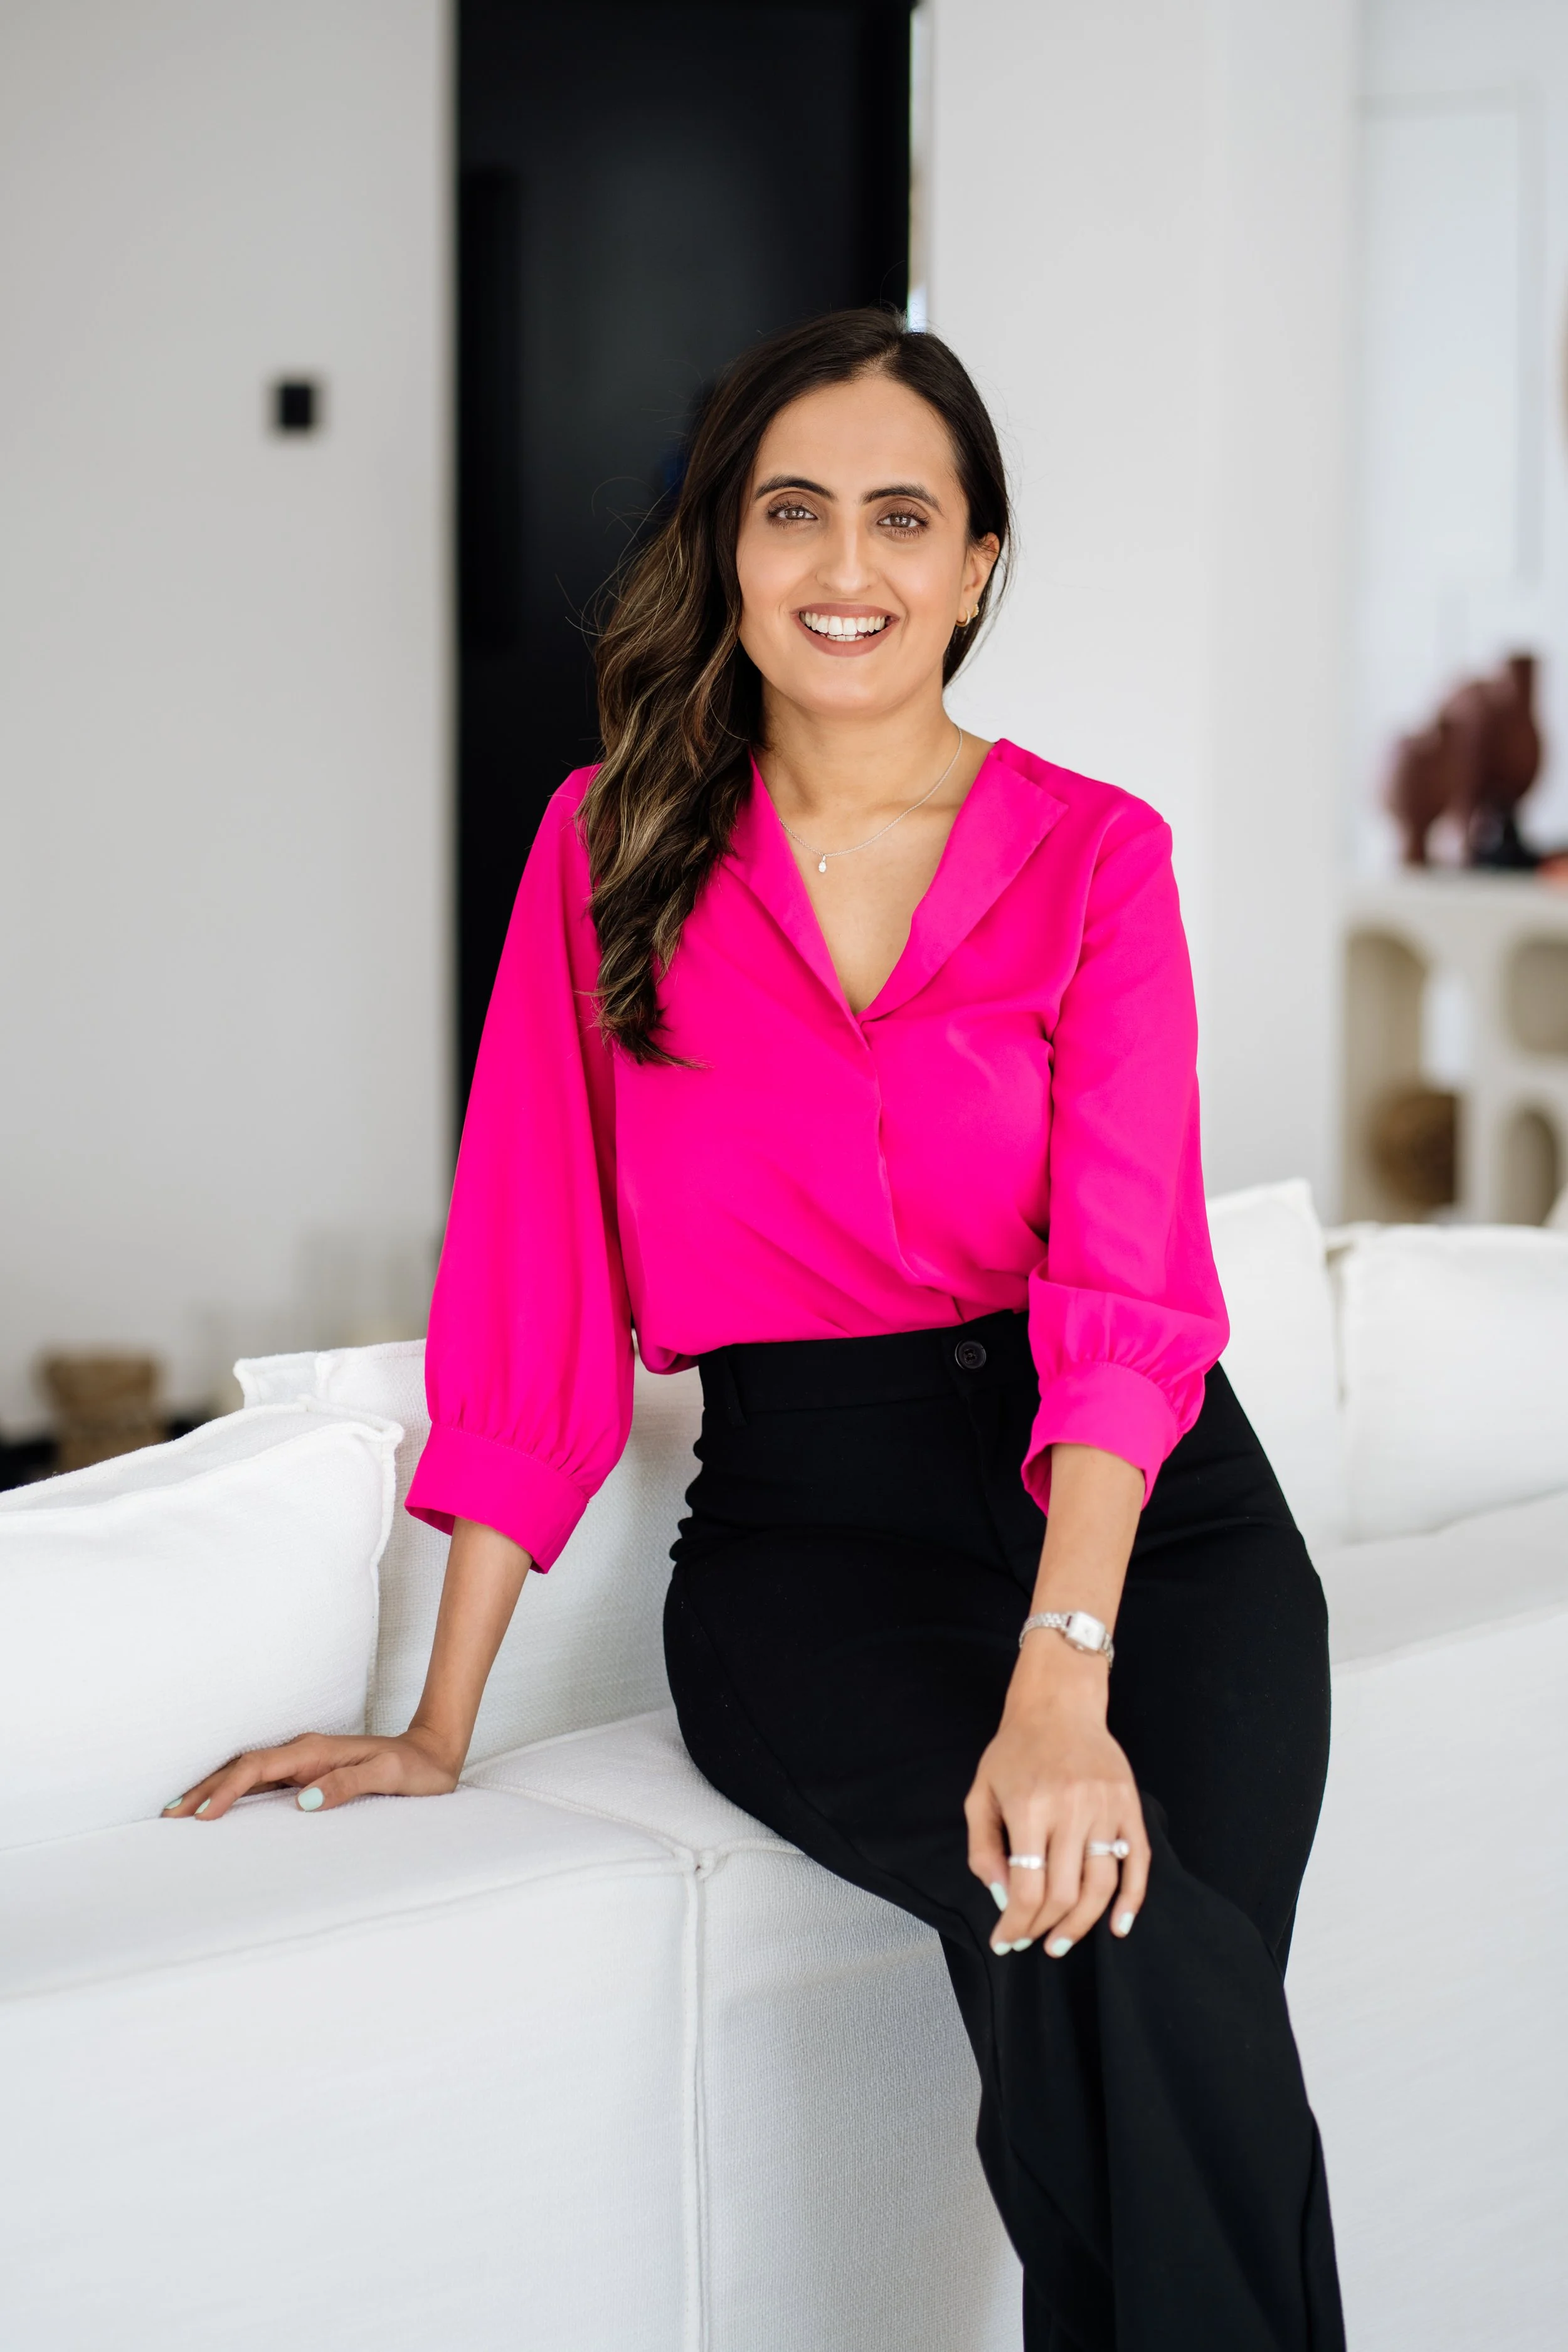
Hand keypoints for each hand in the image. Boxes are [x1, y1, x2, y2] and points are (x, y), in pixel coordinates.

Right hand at [160, 1726, 462, 1820]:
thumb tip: (302, 1802)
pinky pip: (262, 1782)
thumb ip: (347, 1785)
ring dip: (213, 1790)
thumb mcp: (386, 1776)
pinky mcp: (308, 1773)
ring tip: (179, 1812)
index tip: (203, 1814)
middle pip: (241, 1767)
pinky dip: (234, 1793)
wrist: (432, 1753)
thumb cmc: (413, 1768)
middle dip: (204, 1789)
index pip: (258, 1768)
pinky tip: (219, 1808)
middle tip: (169, 1815)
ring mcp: (303, 1762)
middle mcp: (303, 1753)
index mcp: (314, 1752)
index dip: (227, 1790)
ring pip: (247, 1774)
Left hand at [964, 1636, 1149, 1956]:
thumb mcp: (981, 1793)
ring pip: (1101, 1885)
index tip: (1005, 1940)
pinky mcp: (1129, 1805)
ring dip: (1083, 1924)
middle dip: (1044, 1928)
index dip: (1016, 1924)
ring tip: (1062, 1942)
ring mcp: (1105, 1807)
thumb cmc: (1015, 1751)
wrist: (1059, 1705)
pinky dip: (1132, 1900)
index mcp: (1029, 1807)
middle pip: (1064, 1893)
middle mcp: (1071, 1809)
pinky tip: (1118, 1926)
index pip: (1027, 1888)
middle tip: (1032, 1942)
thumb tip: (1001, 1896)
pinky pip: (1138, 1862)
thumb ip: (983, 1847)